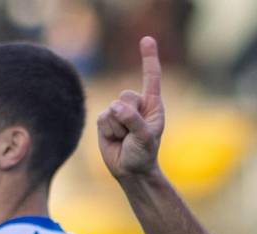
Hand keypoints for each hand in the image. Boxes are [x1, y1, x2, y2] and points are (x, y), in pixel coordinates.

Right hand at [97, 36, 165, 179]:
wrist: (130, 171)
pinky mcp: (106, 119)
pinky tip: (115, 139)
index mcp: (153, 106)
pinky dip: (109, 132)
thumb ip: (133, 120)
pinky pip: (103, 119)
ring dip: (119, 127)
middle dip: (129, 116)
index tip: (147, 39)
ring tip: (126, 139)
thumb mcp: (144, 138)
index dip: (148, 58)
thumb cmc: (143, 155)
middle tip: (134, 134)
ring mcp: (120, 112)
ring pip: (113, 108)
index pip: (151, 78)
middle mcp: (137, 106)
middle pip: (127, 95)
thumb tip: (114, 106)